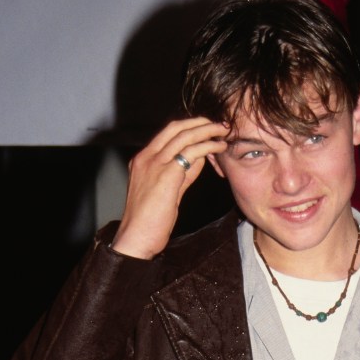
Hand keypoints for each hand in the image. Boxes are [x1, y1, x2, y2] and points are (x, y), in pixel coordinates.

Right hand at [112, 117, 228, 258]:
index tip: (206, 127)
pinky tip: (219, 147)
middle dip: (200, 122)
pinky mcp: (166, 174)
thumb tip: (199, 160)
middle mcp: (146, 157)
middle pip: (175, 128)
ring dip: (207, 130)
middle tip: (218, 124)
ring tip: (223, 131)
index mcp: (142, 159)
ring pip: (184, 136)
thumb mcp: (166, 192)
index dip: (189, 126)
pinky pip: (191, 152)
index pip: (167, 133)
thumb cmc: (150, 220)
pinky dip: (207, 146)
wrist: (137, 236)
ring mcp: (154, 164)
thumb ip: (181, 174)